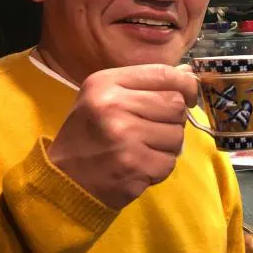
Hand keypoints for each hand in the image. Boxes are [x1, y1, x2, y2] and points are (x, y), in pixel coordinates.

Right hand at [47, 64, 198, 208]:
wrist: (63, 178)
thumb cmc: (89, 134)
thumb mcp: (108, 97)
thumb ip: (147, 84)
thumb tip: (188, 73)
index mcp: (106, 83)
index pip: (163, 73)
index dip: (186, 84)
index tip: (189, 96)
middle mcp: (114, 105)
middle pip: (175, 104)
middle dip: (172, 119)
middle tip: (152, 129)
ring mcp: (124, 137)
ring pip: (177, 135)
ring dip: (167, 146)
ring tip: (142, 149)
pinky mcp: (134, 166)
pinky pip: (169, 162)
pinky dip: (159, 167)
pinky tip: (139, 166)